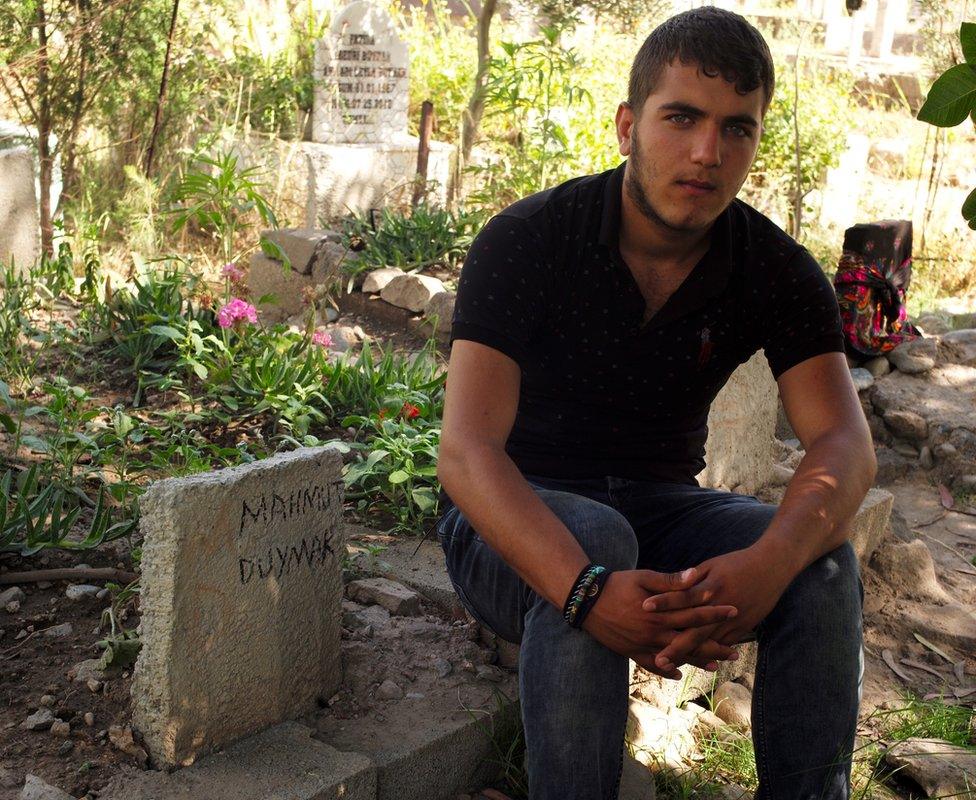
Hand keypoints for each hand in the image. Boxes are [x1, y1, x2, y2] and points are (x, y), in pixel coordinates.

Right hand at [581, 567, 739, 679]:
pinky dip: (666, 670)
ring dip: (695, 661)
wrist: (586, 601)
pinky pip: (652, 665)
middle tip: (734, 652)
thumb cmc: (616, 584)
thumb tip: (696, 576)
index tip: (734, 611)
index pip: (693, 614)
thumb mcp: (643, 577)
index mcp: (660, 612)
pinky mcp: (631, 652)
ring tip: (714, 666)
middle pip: (690, 640)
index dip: (715, 613)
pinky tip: (678, 674)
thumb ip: (671, 581)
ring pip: (675, 655)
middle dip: (713, 645)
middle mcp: (654, 632)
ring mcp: (643, 645)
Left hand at [640, 546, 794, 673]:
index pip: (682, 596)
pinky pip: (723, 644)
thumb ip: (691, 578)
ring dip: (691, 656)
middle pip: (695, 631)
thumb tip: (670, 586)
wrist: (771, 567)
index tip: (644, 607)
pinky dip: (710, 655)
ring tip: (674, 668)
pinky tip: (697, 664)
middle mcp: (720, 607)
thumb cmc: (738, 563)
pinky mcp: (743, 628)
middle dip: (676, 647)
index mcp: (710, 587)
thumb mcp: (712, 565)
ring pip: (709, 643)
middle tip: (658, 660)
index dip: (664, 601)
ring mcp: (733, 621)